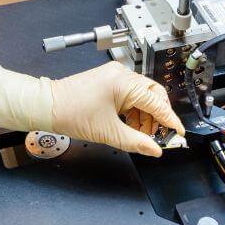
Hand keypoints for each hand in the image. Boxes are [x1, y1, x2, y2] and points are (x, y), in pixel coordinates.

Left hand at [0, 61, 184, 156]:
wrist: (46, 105)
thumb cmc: (70, 112)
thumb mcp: (109, 133)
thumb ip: (137, 142)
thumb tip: (154, 149)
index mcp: (125, 82)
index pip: (157, 103)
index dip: (170, 120)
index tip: (178, 132)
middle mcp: (121, 74)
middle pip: (153, 96)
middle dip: (157, 117)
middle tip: (158, 136)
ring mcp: (114, 76)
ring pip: (141, 96)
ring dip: (144, 116)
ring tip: (140, 135)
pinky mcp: (107, 81)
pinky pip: (129, 95)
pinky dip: (133, 111)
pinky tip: (129, 125)